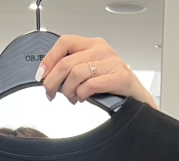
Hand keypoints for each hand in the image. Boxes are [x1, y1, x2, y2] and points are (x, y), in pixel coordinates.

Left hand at [37, 35, 157, 109]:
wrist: (137, 99)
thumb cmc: (113, 87)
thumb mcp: (91, 72)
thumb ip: (73, 70)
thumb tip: (49, 77)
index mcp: (93, 45)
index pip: (64, 42)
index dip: (49, 59)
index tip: (41, 75)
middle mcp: (102, 50)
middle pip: (66, 62)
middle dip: (53, 81)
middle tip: (51, 93)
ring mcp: (112, 62)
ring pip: (76, 74)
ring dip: (68, 91)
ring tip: (72, 98)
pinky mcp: (119, 77)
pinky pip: (91, 85)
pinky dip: (82, 94)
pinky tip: (84, 98)